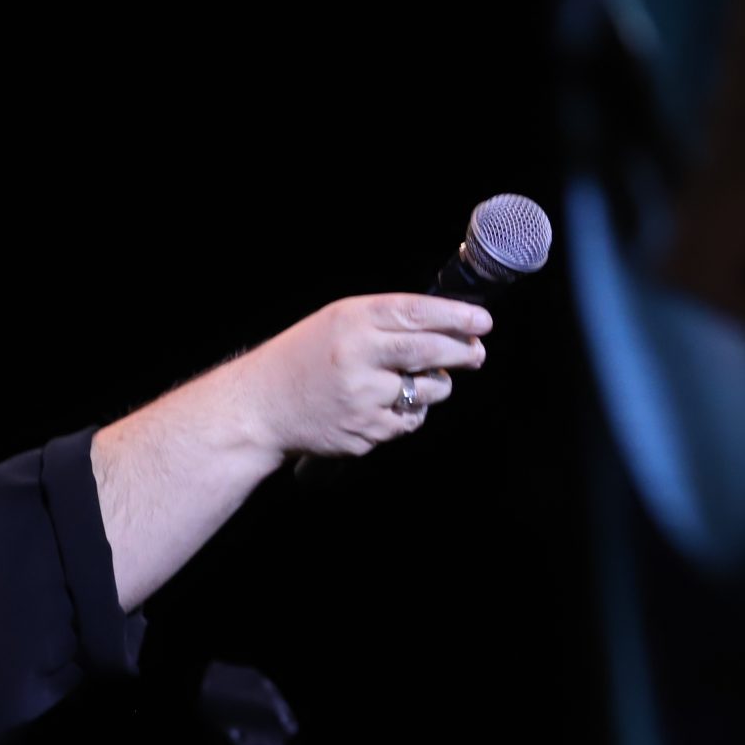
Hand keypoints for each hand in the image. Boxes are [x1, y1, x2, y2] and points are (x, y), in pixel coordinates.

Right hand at [234, 295, 489, 455]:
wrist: (260, 407)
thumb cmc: (303, 359)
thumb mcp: (338, 322)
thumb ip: (387, 321)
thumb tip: (451, 329)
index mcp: (351, 321)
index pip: (417, 313)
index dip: (457, 317)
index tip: (483, 322)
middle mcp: (357, 356)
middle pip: (430, 351)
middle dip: (462, 352)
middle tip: (476, 354)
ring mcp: (362, 397)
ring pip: (428, 392)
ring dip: (436, 387)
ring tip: (419, 384)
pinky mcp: (364, 431)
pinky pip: (409, 422)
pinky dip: (409, 414)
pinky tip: (387, 407)